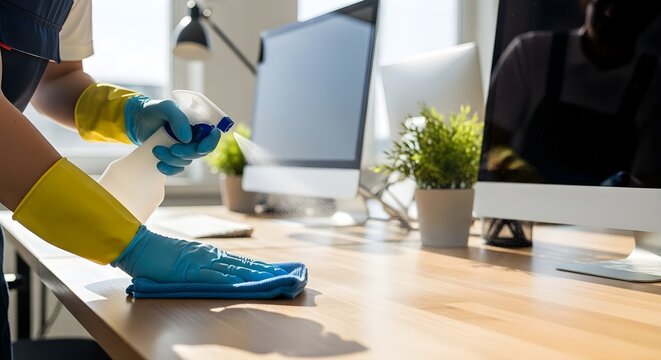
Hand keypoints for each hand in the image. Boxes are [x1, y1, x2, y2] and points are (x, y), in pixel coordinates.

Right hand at [112, 226, 287, 283]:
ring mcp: (202, 262)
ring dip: (257, 276)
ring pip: (236, 270)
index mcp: (210, 254)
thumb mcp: (184, 259)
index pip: (241, 262)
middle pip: (244, 265)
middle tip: (287, 276)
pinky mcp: (192, 270)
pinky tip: (247, 284)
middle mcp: (211, 255)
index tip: (278, 272)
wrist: (138, 246)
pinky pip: (216, 277)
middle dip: (266, 272)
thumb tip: (220, 277)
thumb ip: (201, 268)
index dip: (260, 268)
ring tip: (277, 280)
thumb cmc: (158, 256)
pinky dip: (234, 281)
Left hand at [124, 96, 221, 174]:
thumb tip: (187, 139)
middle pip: (201, 151)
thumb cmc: (153, 110)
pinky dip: (170, 169)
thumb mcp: (165, 107)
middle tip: (171, 149)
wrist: (136, 121)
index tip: (199, 149)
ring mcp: (185, 148)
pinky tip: (159, 165)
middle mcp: (194, 136)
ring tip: (156, 150)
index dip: (210, 144)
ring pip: (188, 161)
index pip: (213, 135)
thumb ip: (178, 118)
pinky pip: (178, 168)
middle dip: (187, 153)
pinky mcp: (175, 157)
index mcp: (198, 122)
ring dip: (173, 160)